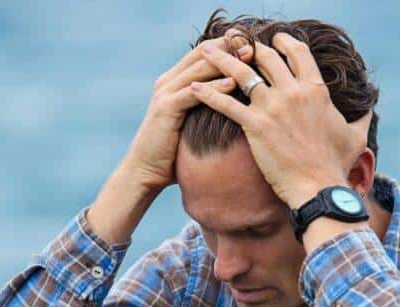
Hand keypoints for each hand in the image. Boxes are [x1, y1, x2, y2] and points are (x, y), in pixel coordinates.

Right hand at [122, 36, 253, 192]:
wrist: (145, 171)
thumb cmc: (172, 152)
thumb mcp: (192, 123)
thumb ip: (206, 108)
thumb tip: (235, 106)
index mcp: (174, 81)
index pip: (203, 53)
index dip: (227, 45)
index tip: (252, 43)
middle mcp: (168, 81)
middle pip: (202, 54)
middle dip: (229, 47)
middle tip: (253, 43)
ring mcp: (165, 93)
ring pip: (199, 69)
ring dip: (226, 62)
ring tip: (249, 57)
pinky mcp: (166, 108)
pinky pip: (194, 93)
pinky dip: (215, 86)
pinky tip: (233, 83)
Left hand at [190, 31, 372, 207]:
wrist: (318, 187)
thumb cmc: (336, 165)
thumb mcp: (355, 136)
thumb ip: (362, 117)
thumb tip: (370, 107)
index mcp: (316, 89)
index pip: (297, 52)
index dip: (282, 42)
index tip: (272, 39)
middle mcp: (293, 92)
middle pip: (266, 57)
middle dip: (248, 47)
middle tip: (234, 44)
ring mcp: (273, 107)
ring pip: (241, 73)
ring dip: (221, 59)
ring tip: (205, 52)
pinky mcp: (255, 125)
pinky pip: (225, 104)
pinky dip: (207, 94)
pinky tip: (193, 88)